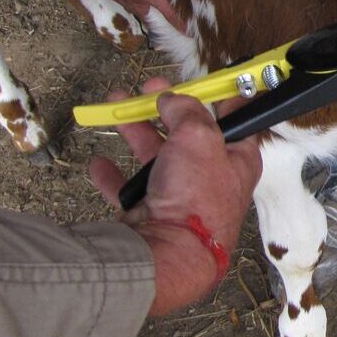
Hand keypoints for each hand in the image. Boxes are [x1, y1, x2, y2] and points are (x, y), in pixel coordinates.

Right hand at [90, 78, 261, 315]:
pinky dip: (114, 175)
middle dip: (165, 109)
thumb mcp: (198, 137)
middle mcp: (212, 182)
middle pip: (188, 137)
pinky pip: (130, 191)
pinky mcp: (151, 218)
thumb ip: (186, 110)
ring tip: (115, 107)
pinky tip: (100, 163)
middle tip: (149, 88)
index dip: (218, 99)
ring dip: (135, 132)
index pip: (234, 123)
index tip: (206, 81)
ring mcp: (180, 201)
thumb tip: (173, 98)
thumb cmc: (195, 199)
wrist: (166, 255)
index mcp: (237, 162)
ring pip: (156, 158)